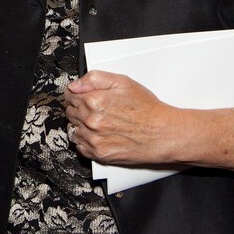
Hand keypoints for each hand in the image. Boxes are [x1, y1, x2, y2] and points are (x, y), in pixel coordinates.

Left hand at [63, 69, 179, 166]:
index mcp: (94, 101)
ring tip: (98, 122)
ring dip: (80, 125)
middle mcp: (91, 121)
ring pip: (73, 129)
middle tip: (95, 109)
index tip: (82, 95)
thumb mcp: (123, 82)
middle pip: (69, 112)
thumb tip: (74, 85)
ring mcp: (94, 139)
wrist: (164, 134)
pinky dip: (85, 141)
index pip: (68, 95)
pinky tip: (97, 135)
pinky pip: (80, 147)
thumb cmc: (147, 109)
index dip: (76, 94)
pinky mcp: (99, 154)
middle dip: (79, 108)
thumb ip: (94, 78)